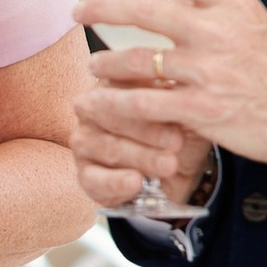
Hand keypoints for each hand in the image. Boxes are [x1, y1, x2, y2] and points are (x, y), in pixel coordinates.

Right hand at [72, 54, 215, 220]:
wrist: (178, 167)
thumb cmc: (178, 129)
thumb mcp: (181, 107)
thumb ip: (171, 93)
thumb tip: (175, 83)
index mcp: (111, 83)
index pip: (122, 85)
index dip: (148, 97)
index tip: (177, 107)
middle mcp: (90, 110)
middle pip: (112, 115)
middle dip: (147, 130)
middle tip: (177, 141)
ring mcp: (84, 142)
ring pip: (108, 147)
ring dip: (141, 157)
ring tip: (169, 165)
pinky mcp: (85, 174)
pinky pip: (94, 179)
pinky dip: (116, 182)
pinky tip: (136, 182)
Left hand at [77, 0, 266, 171]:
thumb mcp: (252, 21)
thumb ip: (213, 6)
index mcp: (232, 2)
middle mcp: (218, 30)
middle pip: (144, 9)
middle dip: (101, 8)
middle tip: (79, 11)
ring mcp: (208, 71)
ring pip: (137, 59)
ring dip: (105, 62)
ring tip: (94, 65)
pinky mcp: (201, 110)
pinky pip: (143, 103)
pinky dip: (114, 103)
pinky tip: (99, 102)